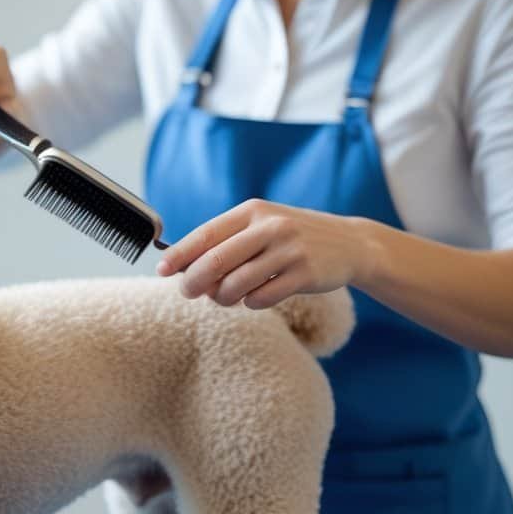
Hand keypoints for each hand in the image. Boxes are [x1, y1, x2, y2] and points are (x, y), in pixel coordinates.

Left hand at [157, 199, 374, 308]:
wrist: (350, 243)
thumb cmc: (292, 238)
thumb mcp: (261, 227)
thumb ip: (226, 243)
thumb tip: (184, 270)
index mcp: (253, 210)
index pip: (206, 234)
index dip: (179, 255)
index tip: (161, 270)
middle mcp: (270, 226)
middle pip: (215, 261)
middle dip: (194, 282)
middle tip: (188, 292)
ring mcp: (289, 250)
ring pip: (235, 285)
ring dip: (223, 298)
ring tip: (228, 296)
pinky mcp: (304, 274)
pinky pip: (261, 299)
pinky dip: (251, 303)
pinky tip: (257, 296)